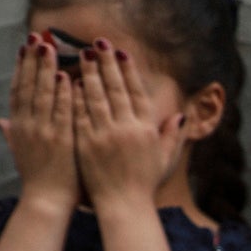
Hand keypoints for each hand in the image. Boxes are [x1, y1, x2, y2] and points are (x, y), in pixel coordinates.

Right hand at [0, 34, 77, 210]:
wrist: (47, 202)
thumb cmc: (39, 180)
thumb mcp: (20, 153)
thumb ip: (12, 135)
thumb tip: (0, 121)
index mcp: (18, 127)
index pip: (18, 91)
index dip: (20, 68)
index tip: (23, 48)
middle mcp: (27, 126)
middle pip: (27, 86)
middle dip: (31, 60)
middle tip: (36, 37)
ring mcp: (43, 132)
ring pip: (42, 95)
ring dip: (45, 70)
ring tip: (49, 47)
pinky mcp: (60, 140)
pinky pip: (60, 112)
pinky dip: (61, 94)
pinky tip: (64, 77)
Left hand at [72, 41, 186, 209]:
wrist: (124, 206)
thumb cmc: (145, 184)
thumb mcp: (165, 159)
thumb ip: (173, 136)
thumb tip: (181, 116)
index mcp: (146, 130)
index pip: (136, 92)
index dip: (128, 70)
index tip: (121, 52)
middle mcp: (127, 129)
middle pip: (115, 88)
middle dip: (106, 63)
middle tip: (98, 43)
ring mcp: (105, 135)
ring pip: (95, 97)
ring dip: (88, 73)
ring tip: (82, 55)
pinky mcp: (86, 143)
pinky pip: (79, 114)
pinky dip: (74, 96)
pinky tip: (68, 81)